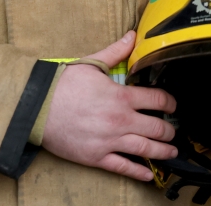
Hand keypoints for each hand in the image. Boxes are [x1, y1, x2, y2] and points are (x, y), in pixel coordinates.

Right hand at [41, 31, 177, 180]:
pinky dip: (139, 172)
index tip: (172, 106)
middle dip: (169, 131)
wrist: (37, 107)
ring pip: (145, 150)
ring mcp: (110, 141)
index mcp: (122, 97)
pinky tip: (149, 174)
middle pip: (157, 129)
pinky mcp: (96, 156)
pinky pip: (123, 167)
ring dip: (162, 152)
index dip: (170, 103)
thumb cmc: (63, 84)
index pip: (158, 100)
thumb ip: (116, 51)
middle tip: (173, 132)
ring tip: (170, 152)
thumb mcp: (91, 63)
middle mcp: (120, 120)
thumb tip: (132, 36)